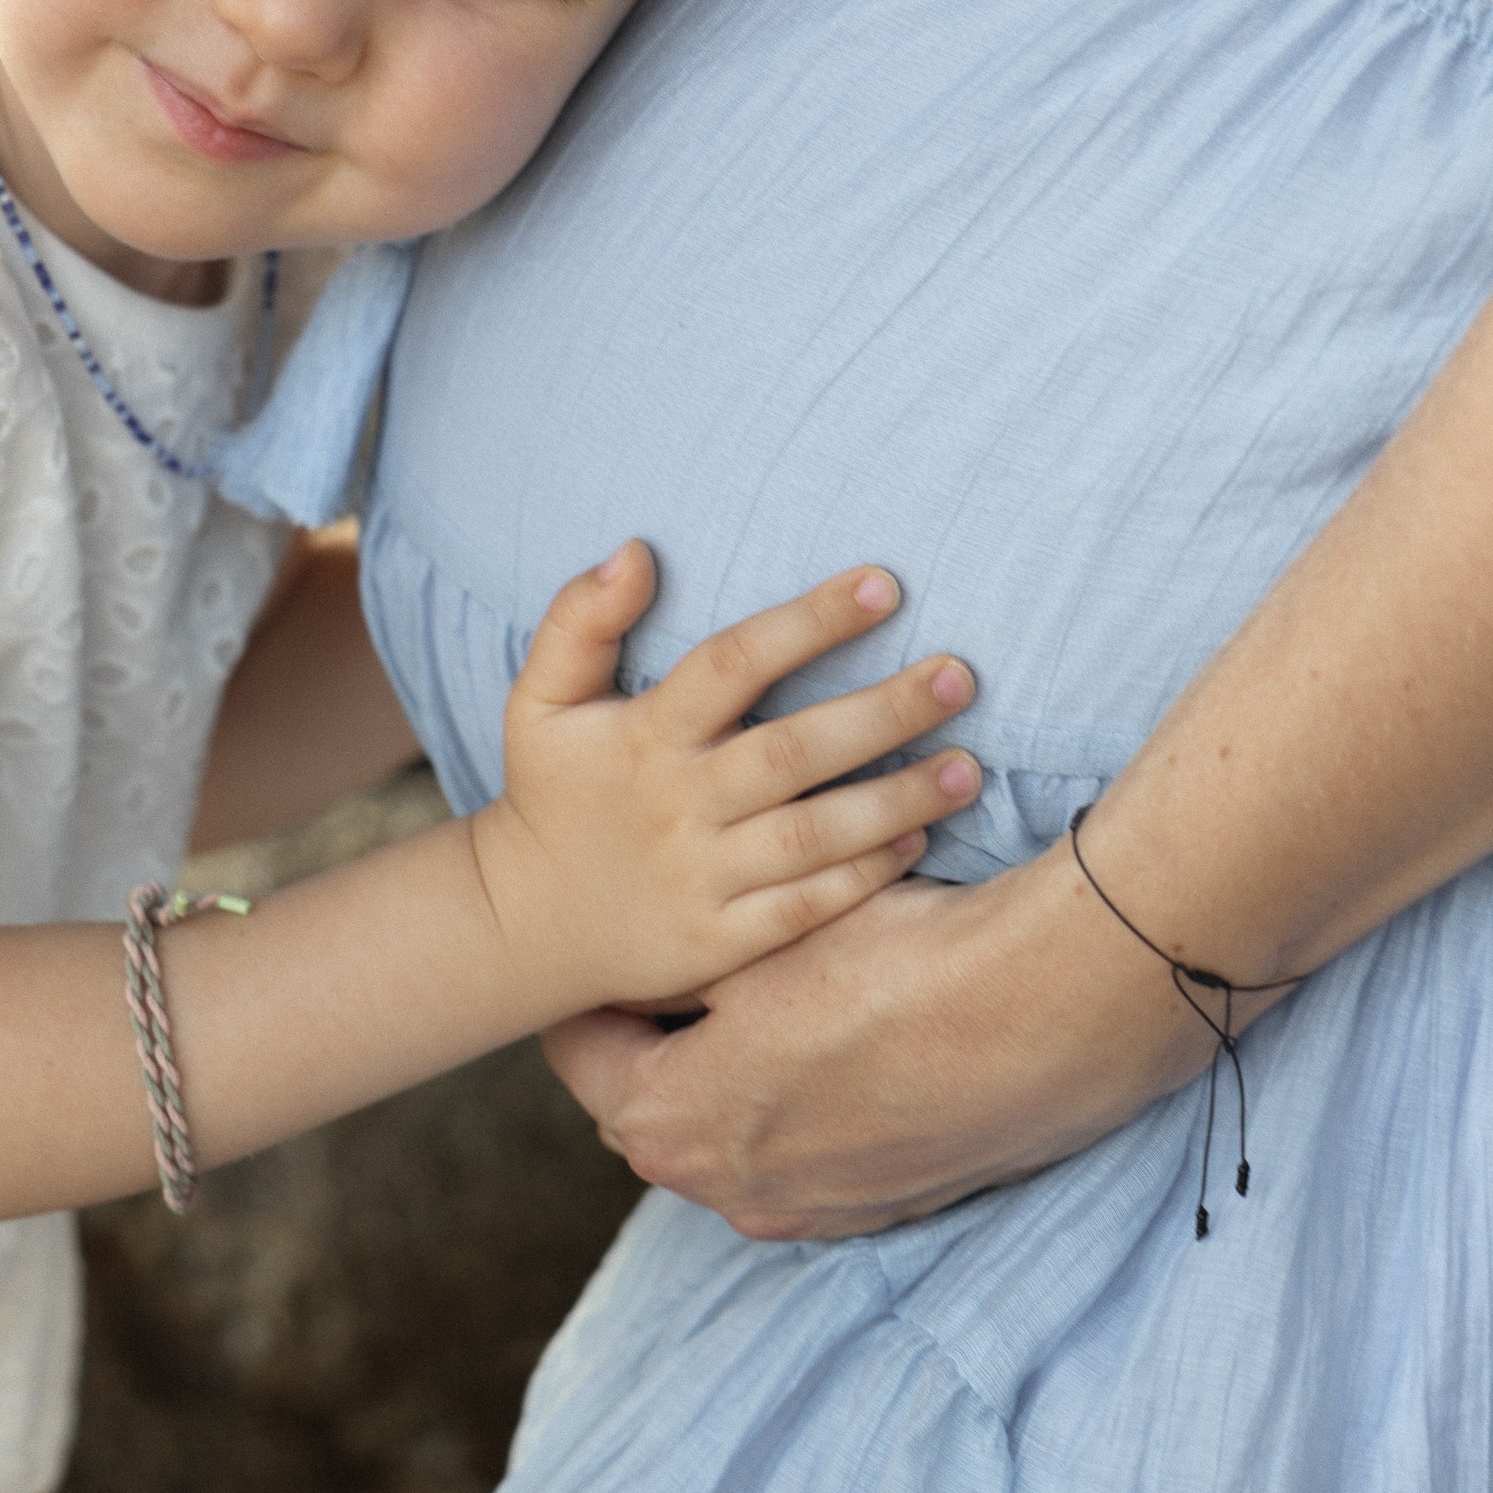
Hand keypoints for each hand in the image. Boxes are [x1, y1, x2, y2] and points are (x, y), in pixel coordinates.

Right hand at [469, 548, 980, 1017]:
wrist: (525, 923)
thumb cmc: (554, 792)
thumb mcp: (538, 699)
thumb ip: (580, 620)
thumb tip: (638, 550)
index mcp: (645, 737)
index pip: (732, 664)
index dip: (809, 622)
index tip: (885, 585)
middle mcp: (677, 805)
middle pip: (792, 752)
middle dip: (882, 712)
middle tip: (960, 677)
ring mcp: (701, 878)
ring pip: (812, 838)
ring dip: (895, 801)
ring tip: (967, 768)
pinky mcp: (719, 941)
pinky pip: (803, 909)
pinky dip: (862, 879)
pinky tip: (918, 842)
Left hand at [543, 838, 1219, 1238]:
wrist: (1050, 1006)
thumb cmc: (894, 960)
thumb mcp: (754, 945)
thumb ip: (675, 971)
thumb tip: (638, 968)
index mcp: (669, 1125)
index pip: (580, 1053)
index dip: (591, 987)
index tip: (611, 941)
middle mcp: (729, 1191)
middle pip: (651, 1107)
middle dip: (651, 1039)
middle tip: (680, 958)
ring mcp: (812, 1211)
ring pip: (733, 1139)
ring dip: (730, 1080)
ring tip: (767, 996)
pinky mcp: (889, 1210)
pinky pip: (812, 1161)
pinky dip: (807, 1110)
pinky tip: (844, 1046)